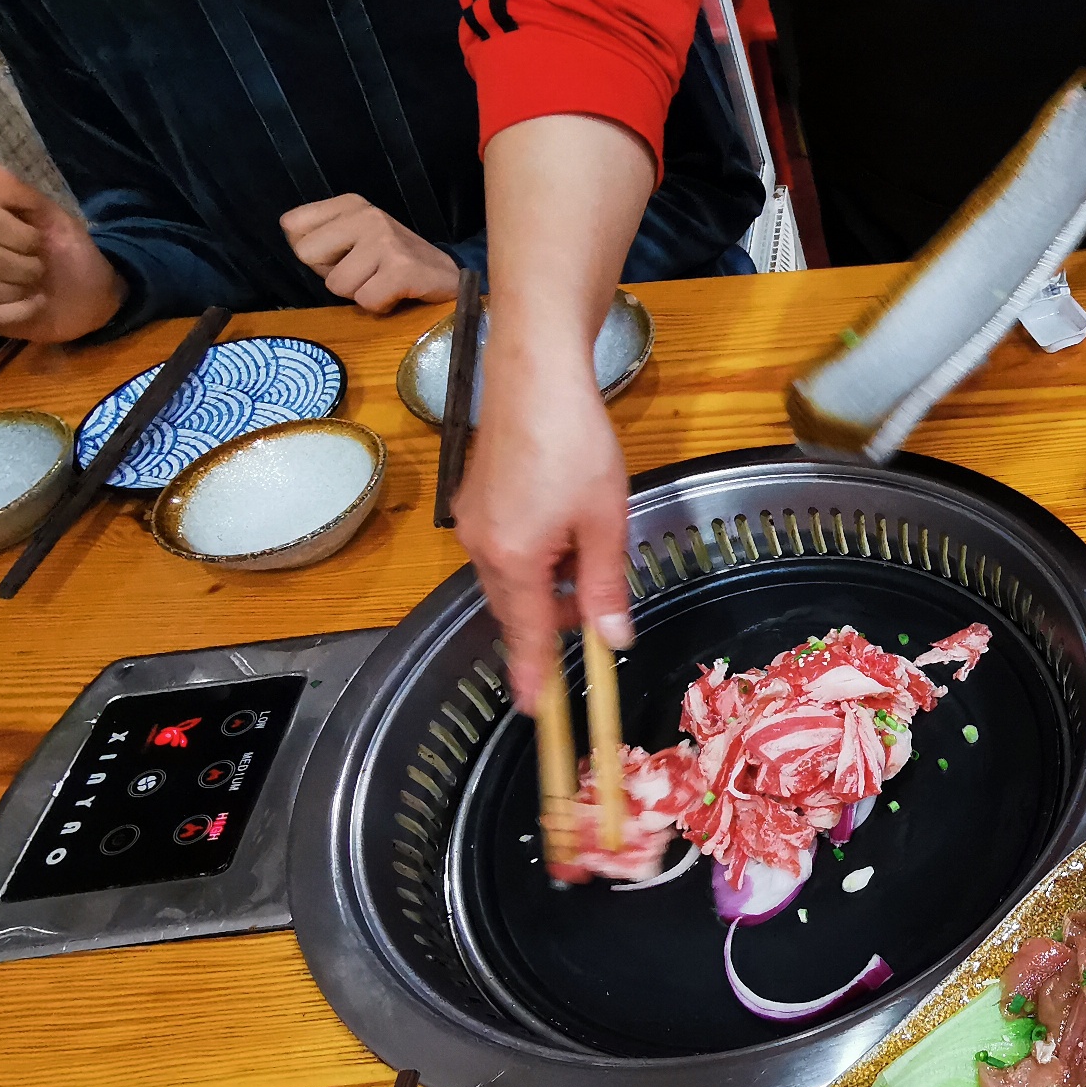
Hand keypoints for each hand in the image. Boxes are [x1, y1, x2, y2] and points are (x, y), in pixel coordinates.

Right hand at [0, 165, 122, 341]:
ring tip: (29, 289)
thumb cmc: (63, 253)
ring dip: (14, 293)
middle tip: (37, 270)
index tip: (38, 243)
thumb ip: (24, 196)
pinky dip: (7, 315)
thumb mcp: (56, 220)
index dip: (19, 237)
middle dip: (21, 269)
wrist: (80, 299)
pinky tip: (24, 309)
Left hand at [280, 194, 459, 311]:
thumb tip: (294, 239)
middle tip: (364, 273)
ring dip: (358, 294)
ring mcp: (384, 240)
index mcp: (350, 204)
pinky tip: (396, 295)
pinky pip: (365, 300)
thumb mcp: (354, 239)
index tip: (345, 256)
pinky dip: (379, 306)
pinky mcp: (401, 269)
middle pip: (307, 254)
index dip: (315, 252)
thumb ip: (320, 238)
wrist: (448, 277)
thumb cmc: (393, 263)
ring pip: (336, 284)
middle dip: (332, 274)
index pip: (293, 225)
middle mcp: (366, 214)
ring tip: (383, 283)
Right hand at [450, 338, 635, 711]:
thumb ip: (605, 586)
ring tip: (588, 565)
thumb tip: (613, 640)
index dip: (535, 676)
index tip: (537, 713)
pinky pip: (503, 552)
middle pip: (516, 611)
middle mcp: (482, 547)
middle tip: (592, 625)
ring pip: (510, 581)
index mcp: (514, 559)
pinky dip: (533, 562)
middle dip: (550, 626)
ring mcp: (472, 523)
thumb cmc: (576, 443)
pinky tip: (564, 537)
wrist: (535, 373)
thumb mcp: (606, 521)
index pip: (528, 635)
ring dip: (546, 590)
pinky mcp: (475, 501)